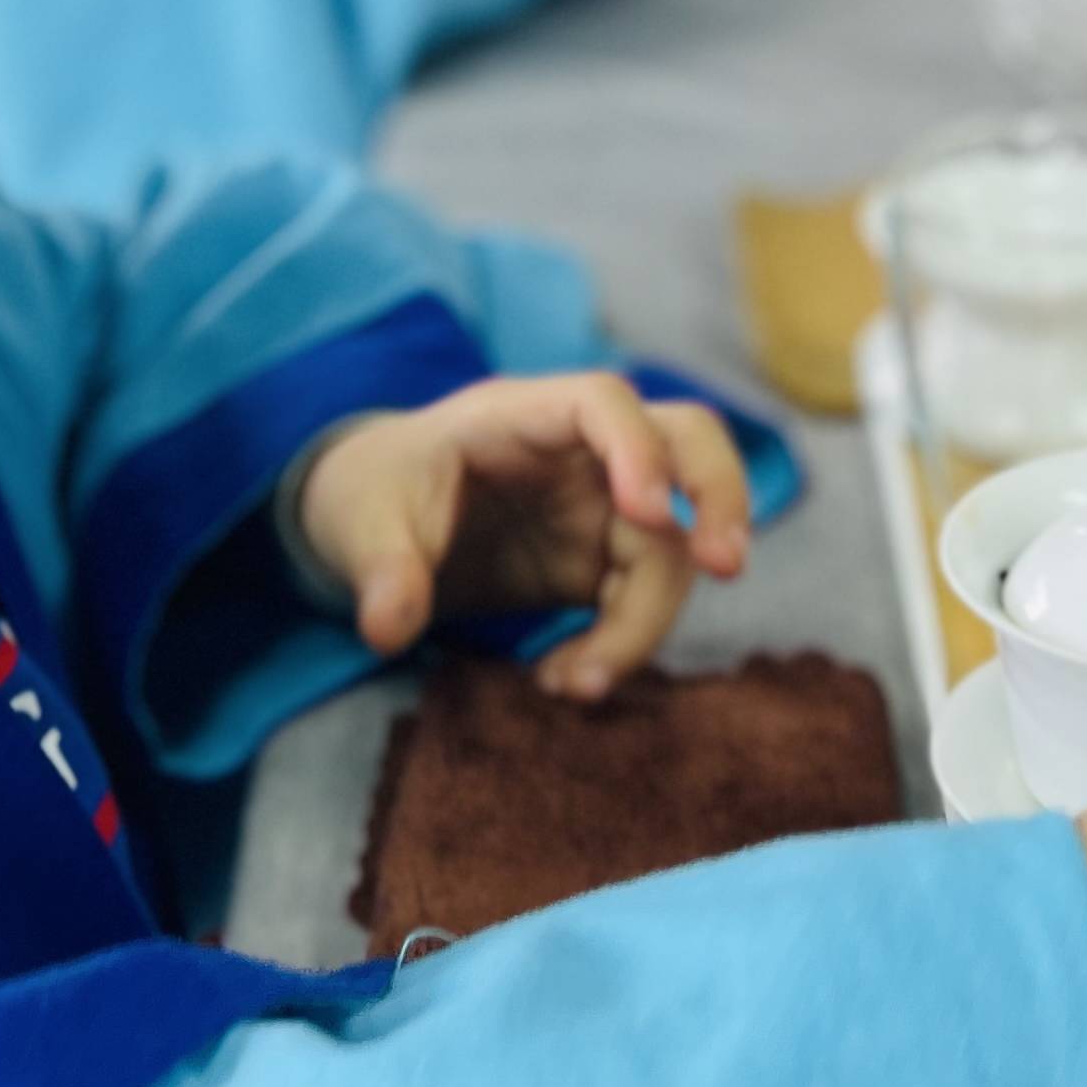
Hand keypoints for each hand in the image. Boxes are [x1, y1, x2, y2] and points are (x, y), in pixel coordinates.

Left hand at [296, 374, 753, 696]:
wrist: (374, 523)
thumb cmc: (373, 494)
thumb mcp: (359, 525)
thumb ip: (381, 570)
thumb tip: (388, 628)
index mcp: (518, 416)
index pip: (603, 402)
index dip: (639, 448)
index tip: (651, 512)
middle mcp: (579, 452)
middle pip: (687, 441)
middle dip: (719, 494)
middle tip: (727, 566)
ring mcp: (601, 505)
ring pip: (675, 540)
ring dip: (647, 619)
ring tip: (578, 684)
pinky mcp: (604, 561)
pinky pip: (646, 596)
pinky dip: (624, 644)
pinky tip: (568, 680)